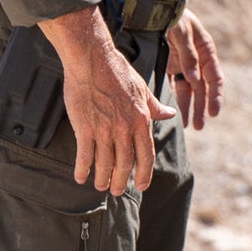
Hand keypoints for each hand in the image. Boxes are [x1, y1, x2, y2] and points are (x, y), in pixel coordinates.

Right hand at [41, 5, 175, 194]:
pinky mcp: (85, 128)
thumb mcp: (142, 89)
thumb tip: (171, 115)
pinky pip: (85, 155)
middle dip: (121, 181)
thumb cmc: (118, 72)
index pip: (146, 155)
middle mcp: (125, 128)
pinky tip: (81, 177)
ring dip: (103, 179)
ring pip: (105, 164)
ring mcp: (105, 129)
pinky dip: (83, 169)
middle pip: (125, 164)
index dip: (144, 173)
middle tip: (116, 191)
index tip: (141, 185)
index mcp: (142, 119)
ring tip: (100, 186)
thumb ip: (154, 107)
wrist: (93, 60)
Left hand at [166, 10, 224, 129]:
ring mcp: (183, 64)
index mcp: (206, 51)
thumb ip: (188, 55)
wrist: (152, 7)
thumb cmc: (171, 16)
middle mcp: (197, 60)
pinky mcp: (169, 67)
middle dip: (202, 108)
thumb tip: (195, 79)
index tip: (214, 113)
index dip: (216, 96)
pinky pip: (173, 86)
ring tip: (188, 126)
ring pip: (189, 91)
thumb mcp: (181, 31)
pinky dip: (173, 99)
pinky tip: (172, 113)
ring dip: (188, 107)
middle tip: (199, 126)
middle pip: (202, 89)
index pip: (215, 78)